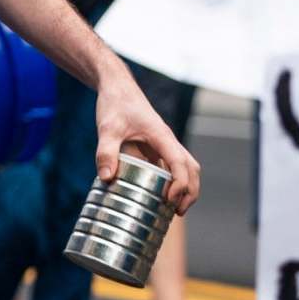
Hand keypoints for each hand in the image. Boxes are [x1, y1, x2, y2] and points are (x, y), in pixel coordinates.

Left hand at [95, 64, 200, 213]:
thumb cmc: (114, 104)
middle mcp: (167, 140)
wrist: (116, 87)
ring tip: (175, 209)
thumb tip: (107, 178)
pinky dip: (175, 181)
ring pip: (187, 166)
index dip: (180, 184)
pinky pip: (173, 166)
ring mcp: (164, 143)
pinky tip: (161, 195)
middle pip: (192, 168)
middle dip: (190, 191)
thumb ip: (106, 151)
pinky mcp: (156, 146)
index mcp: (161, 136)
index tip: (170, 200)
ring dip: (187, 187)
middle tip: (177, 212)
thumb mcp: (107, 128)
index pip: (180, 162)